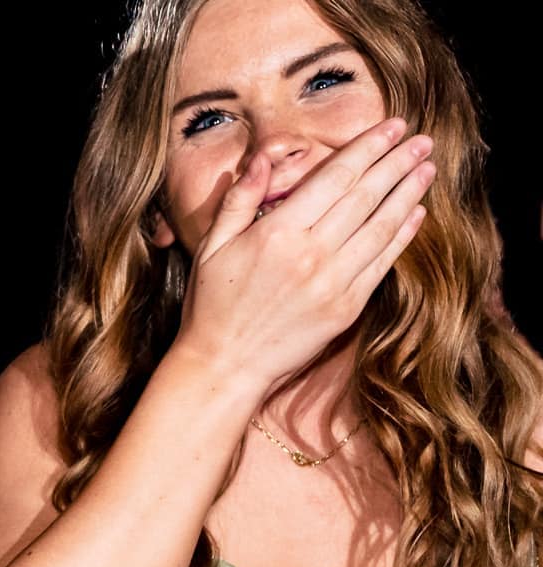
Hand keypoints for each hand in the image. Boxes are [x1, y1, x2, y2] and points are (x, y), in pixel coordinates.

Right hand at [176, 117, 433, 386]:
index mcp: (277, 233)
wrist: (224, 366)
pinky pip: (381, 264)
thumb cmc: (211, 306)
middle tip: (422, 139)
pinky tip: (415, 214)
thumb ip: (239, 199)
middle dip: (398, 162)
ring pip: (382, 226)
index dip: (369, 148)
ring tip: (427, 168)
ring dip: (410, 193)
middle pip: (366, 196)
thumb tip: (263, 158)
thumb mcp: (213, 247)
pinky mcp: (346, 309)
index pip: (335, 178)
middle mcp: (310, 254)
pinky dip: (402, 235)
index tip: (393, 127)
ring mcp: (332, 283)